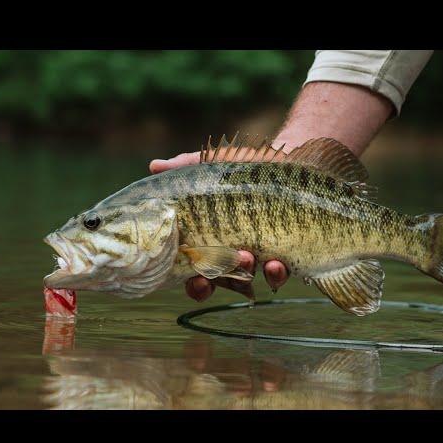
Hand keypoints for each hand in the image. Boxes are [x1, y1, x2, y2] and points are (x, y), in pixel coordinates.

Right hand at [149, 154, 289, 300]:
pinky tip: (276, 263)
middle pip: (221, 280)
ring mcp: (259, 255)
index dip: (195, 283)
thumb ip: (185, 167)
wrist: (287, 159)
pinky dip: (276, 273)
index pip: (197, 270)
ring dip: (248, 273)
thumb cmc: (244, 166)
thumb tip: (155, 166)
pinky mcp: (285, 253)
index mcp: (209, 239)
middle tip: (223, 265)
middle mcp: (232, 252)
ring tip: (249, 257)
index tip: (197, 280)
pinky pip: (280, 273)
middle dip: (220, 280)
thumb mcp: (214, 165)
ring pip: (250, 278)